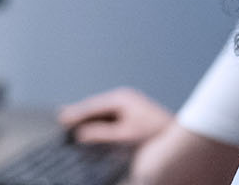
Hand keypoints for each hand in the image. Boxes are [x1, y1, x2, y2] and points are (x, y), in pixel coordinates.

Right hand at [57, 87, 174, 144]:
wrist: (177, 139)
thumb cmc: (154, 136)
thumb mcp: (124, 135)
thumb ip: (100, 134)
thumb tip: (80, 133)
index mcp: (122, 98)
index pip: (93, 105)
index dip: (76, 113)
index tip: (61, 118)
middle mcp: (125, 99)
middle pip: (96, 107)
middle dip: (80, 114)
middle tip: (61, 118)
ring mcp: (130, 107)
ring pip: (103, 113)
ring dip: (89, 119)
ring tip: (71, 123)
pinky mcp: (133, 116)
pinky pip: (110, 118)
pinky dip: (99, 123)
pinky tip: (91, 129)